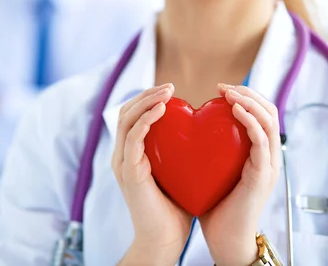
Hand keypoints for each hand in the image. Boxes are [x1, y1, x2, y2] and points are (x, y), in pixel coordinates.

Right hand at [113, 83, 193, 264]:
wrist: (164, 240)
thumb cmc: (175, 209)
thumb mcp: (179, 172)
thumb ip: (181, 153)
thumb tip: (204, 134)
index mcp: (132, 155)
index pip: (133, 116)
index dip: (148, 99)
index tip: (170, 91)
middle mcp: (123, 155)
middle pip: (126, 112)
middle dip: (146, 94)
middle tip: (169, 87)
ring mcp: (123, 163)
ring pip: (126, 119)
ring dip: (146, 101)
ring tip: (167, 92)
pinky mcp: (128, 171)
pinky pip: (133, 138)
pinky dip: (146, 120)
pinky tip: (163, 110)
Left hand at [198, 84, 281, 264]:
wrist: (224, 240)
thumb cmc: (215, 207)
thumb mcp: (211, 170)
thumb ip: (208, 151)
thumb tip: (186, 130)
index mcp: (256, 154)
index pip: (259, 114)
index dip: (243, 96)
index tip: (219, 88)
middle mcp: (267, 156)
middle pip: (269, 111)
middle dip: (248, 93)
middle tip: (223, 86)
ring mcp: (268, 165)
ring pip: (269, 121)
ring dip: (250, 101)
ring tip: (229, 93)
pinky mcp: (263, 176)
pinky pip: (262, 142)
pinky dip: (250, 121)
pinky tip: (235, 110)